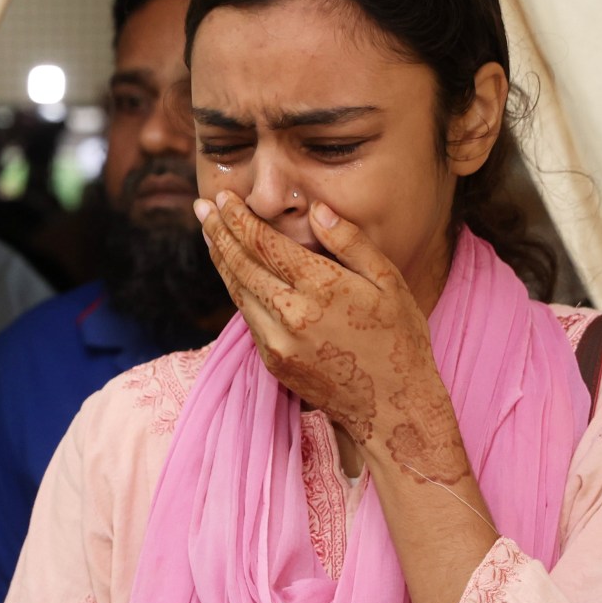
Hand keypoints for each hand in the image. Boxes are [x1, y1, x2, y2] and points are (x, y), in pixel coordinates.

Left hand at [197, 193, 469, 484]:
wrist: (392, 405)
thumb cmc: (399, 337)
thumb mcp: (389, 281)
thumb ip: (350, 242)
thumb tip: (316, 209)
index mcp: (323, 287)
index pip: (266, 244)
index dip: (240, 219)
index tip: (223, 197)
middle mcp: (293, 314)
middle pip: (242, 265)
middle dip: (219, 233)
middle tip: (202, 208)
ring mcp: (278, 342)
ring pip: (238, 291)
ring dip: (221, 260)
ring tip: (210, 233)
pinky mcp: (273, 362)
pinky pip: (248, 317)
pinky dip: (236, 289)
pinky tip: (232, 271)